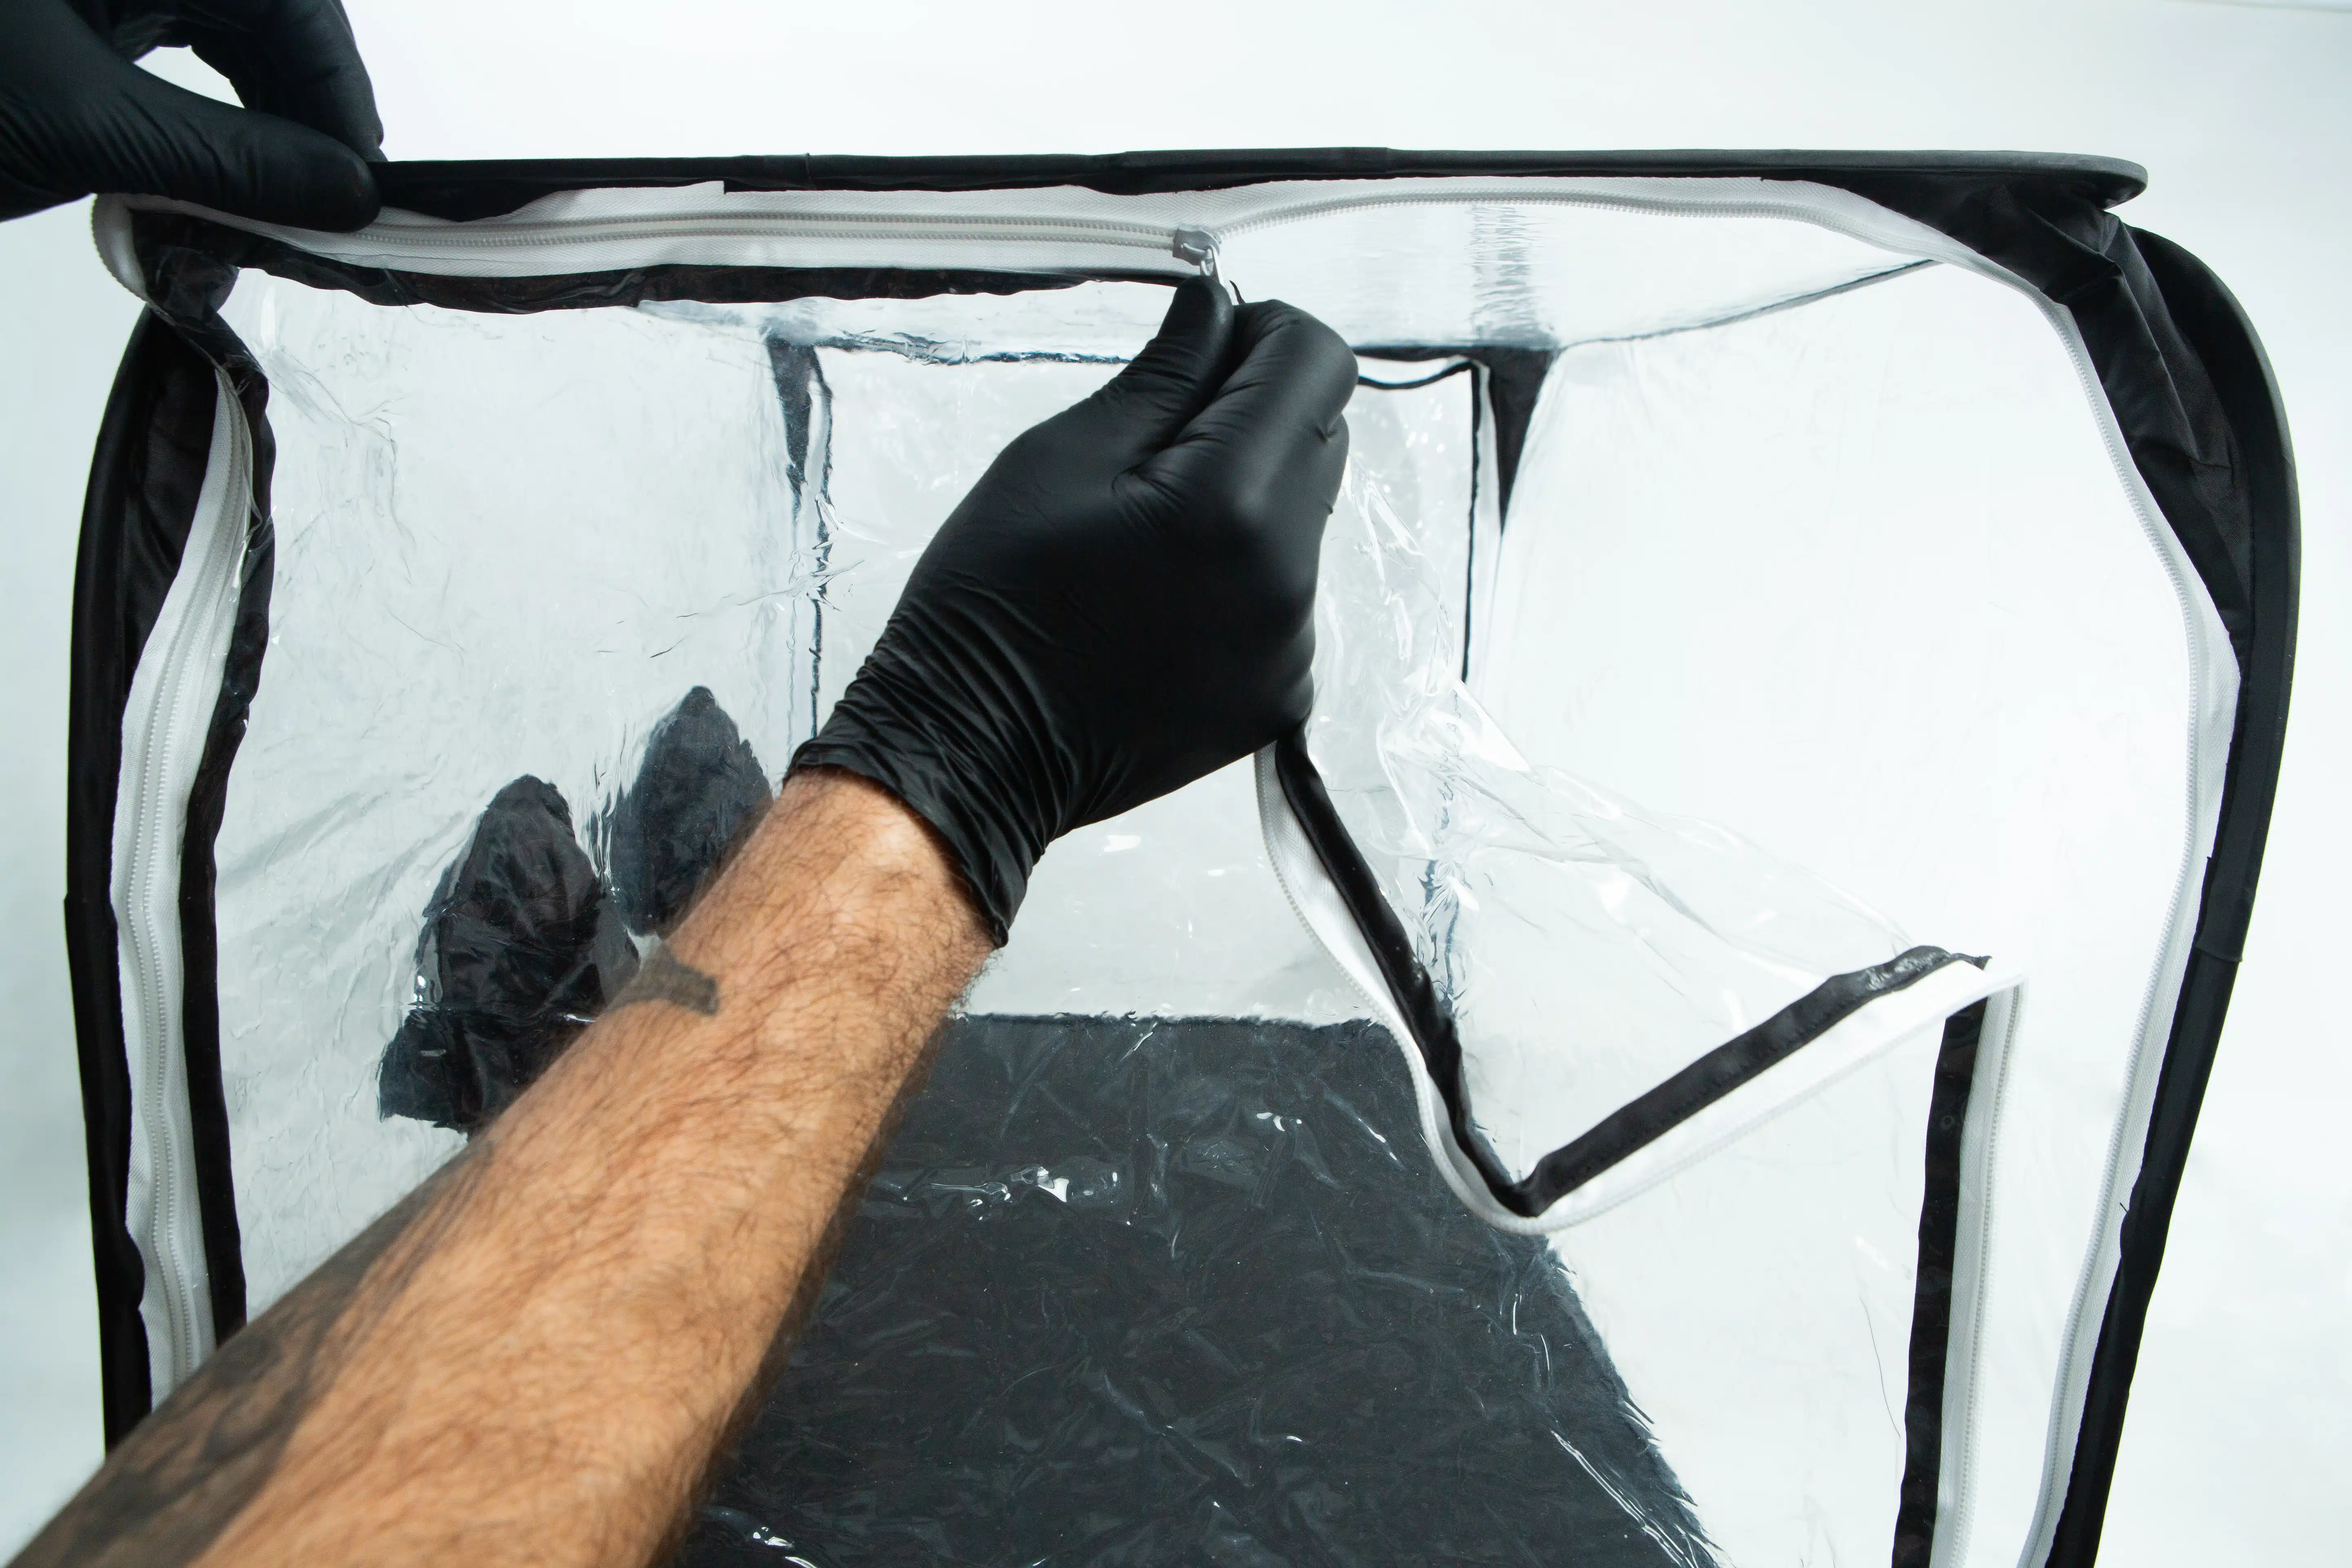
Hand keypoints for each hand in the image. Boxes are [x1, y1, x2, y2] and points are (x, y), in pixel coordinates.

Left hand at [0, 0, 380, 227]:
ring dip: (274, 116)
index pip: (292, 6)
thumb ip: (228, 160)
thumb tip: (347, 194)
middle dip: (313, 109)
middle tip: (336, 200)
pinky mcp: (92, 12)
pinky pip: (190, 48)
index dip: (340, 92)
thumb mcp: (89, 131)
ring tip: (291, 196)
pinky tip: (234, 165)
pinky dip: (221, 112)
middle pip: (276, 19)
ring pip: (238, 36)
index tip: (363, 181)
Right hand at [796, 278, 1357, 940]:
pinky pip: (1289, 593)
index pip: (1317, 363)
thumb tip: (1218, 305)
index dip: (1265, 331)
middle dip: (1257, 411)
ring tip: (1149, 528)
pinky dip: (1243, 570)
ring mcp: (1292, 644)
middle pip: (1322, 435)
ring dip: (1249, 494)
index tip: (1209, 344)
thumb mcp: (1060, 456)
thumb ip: (1164, 374)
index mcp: (1231, 504)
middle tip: (1159, 438)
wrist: (974, 756)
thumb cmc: (991, 605)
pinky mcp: (1282, 692)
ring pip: (1306, 516)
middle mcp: (1286, 577)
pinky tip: (1163, 591)